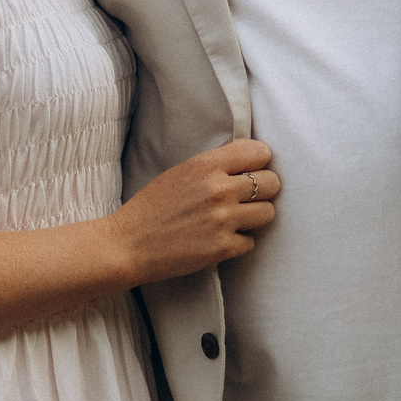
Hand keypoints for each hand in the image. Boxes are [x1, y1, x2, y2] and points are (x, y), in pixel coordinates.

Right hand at [112, 139, 280, 284]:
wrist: (127, 244)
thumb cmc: (150, 208)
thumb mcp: (179, 172)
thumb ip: (212, 165)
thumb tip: (244, 159)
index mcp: (205, 165)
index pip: (259, 153)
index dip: (259, 162)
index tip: (253, 171)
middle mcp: (219, 189)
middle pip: (272, 182)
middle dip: (264, 190)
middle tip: (248, 198)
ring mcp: (223, 220)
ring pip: (268, 213)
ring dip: (255, 218)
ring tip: (236, 220)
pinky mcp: (222, 248)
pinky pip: (251, 242)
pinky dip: (239, 243)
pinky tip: (220, 240)